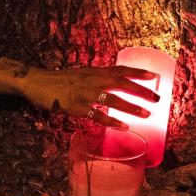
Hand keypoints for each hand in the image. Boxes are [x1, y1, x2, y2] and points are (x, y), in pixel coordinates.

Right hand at [0, 58, 159, 127]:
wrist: (37, 82)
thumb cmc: (60, 79)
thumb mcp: (82, 74)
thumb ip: (97, 78)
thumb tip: (114, 81)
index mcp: (94, 71)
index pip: (120, 70)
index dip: (138, 72)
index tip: (154, 76)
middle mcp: (92, 80)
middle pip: (121, 84)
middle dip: (141, 91)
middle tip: (157, 98)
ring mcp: (85, 94)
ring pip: (112, 100)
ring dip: (131, 107)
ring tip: (146, 113)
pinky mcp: (76, 107)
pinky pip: (97, 115)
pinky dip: (111, 120)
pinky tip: (123, 126)